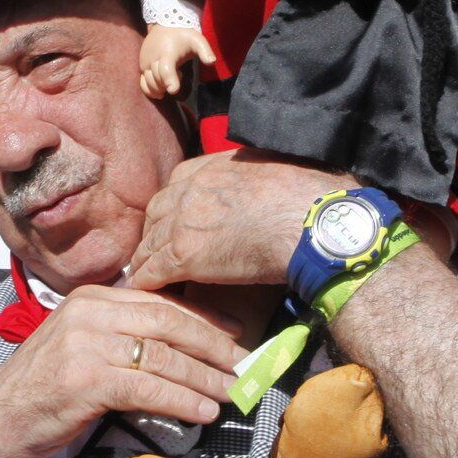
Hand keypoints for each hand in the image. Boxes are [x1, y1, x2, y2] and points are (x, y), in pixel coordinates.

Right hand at [0, 286, 242, 457]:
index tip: (234, 334)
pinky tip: (204, 411)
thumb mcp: (82, 345)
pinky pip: (148, 387)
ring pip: (162, 356)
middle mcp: (89, 313)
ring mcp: (86, 344)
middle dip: (212, 345)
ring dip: (204, 377)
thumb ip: (121, 335)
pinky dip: (182, 400)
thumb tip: (180, 346)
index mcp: (91, 298)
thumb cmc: (45, 387)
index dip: (202, 319)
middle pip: (167, 323)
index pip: (159, 302)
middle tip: (243, 364)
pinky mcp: (86, 379)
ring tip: (231, 392)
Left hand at [127, 151, 352, 291]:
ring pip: (149, 243)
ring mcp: (183, 221)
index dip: (175, 204)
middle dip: (154, 231)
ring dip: (147, 259)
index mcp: (213, 166)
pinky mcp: (184, 255)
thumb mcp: (279, 166)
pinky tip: (144, 292)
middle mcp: (191, 189)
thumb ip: (261, 174)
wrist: (312, 221)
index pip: (178, 183)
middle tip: (158, 249)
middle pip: (156, 211)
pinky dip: (146, 282)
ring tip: (146, 274)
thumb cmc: (313, 195)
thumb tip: (279, 179)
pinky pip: (152, 271)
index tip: (177, 219)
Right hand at [138, 25, 216, 99]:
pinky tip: (161, 89)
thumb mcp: (197, 40)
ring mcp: (145, 62)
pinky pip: (142, 83)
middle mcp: (153, 58)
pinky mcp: (141, 66)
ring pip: (149, 83)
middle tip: (181, 74)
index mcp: (168, 52)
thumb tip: (212, 62)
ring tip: (172, 78)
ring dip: (160, 88)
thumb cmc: (183, 35)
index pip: (165, 69)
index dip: (169, 80)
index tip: (174, 90)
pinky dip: (150, 90)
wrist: (164, 24)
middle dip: (169, 84)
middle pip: (157, 80)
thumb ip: (205, 51)